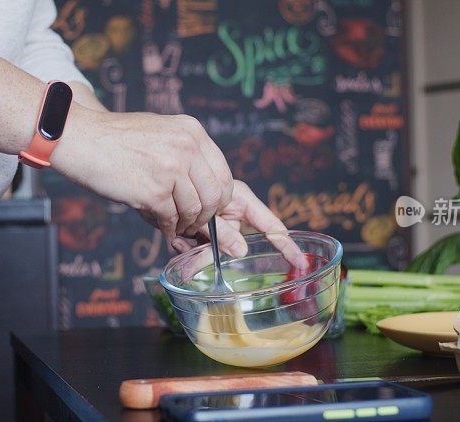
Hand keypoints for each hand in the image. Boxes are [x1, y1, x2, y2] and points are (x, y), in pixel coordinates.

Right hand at [51, 109, 233, 238]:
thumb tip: (204, 185)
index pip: (224, 174)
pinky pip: (171, 219)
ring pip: (195, 210)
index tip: (209, 209)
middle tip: (193, 223)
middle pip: (215, 196)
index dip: (219, 199)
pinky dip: (167, 227)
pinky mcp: (154, 191)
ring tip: (173, 224)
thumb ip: (186, 152)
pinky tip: (160, 224)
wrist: (80, 138)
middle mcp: (187, 147)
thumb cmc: (115, 139)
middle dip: (206, 216)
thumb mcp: (162, 131)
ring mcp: (172, 169)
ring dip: (185, 224)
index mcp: (193, 132)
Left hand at [170, 180, 307, 268]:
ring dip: (197, 251)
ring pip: (216, 250)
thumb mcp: (205, 214)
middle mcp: (231, 211)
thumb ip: (221, 233)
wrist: (158, 179)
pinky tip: (175, 241)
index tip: (301, 263)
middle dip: (217, 254)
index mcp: (240, 200)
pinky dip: (187, 249)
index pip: (271, 226)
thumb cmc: (180, 185)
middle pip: (237, 242)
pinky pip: (200, 249)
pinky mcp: (200, 232)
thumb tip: (242, 251)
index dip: (287, 245)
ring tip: (180, 243)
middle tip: (194, 255)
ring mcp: (217, 223)